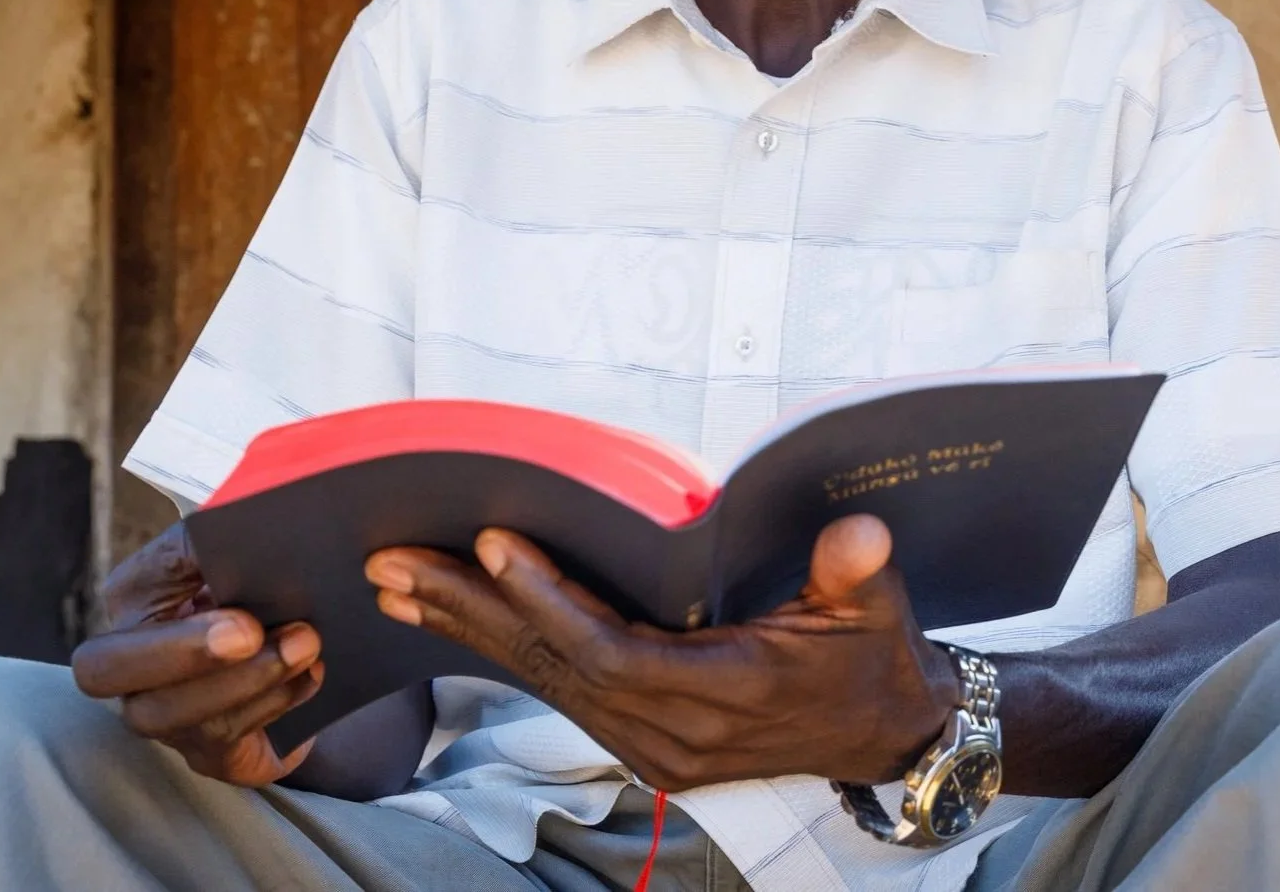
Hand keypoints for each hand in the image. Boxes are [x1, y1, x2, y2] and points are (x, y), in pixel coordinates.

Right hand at [71, 522, 323, 785]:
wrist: (306, 640)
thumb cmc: (267, 582)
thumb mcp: (251, 548)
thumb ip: (239, 537)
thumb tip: (269, 536)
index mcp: (136, 597)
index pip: (125, 589)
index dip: (167, 572)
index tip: (221, 570)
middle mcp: (131, 663)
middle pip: (106, 671)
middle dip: (181, 651)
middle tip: (249, 631)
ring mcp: (164, 716)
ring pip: (174, 714)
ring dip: (247, 680)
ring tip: (306, 644)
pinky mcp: (207, 753)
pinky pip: (224, 743)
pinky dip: (272, 708)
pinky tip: (309, 677)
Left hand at [364, 514, 956, 790]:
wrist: (886, 737)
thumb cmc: (874, 662)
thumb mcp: (877, 614)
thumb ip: (857, 575)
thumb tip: (860, 534)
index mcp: (727, 697)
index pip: (614, 654)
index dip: (550, 601)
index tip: (493, 545)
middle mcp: (675, 734)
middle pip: (556, 668)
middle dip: (471, 613)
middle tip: (393, 566)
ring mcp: (654, 745)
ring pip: (545, 681)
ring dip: (470, 630)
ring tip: (398, 585)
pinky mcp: (644, 739)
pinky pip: (560, 689)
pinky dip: (505, 648)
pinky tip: (457, 617)